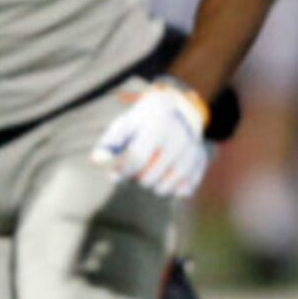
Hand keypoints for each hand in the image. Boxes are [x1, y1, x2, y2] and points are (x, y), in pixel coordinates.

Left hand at [92, 77, 210, 198]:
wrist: (176, 109)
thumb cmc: (143, 121)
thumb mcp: (125, 124)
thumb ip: (110, 141)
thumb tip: (96, 160)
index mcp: (159, 125)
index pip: (137, 158)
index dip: (123, 171)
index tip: (114, 175)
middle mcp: (180, 138)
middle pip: (151, 176)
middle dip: (138, 178)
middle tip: (135, 172)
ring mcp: (193, 150)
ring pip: (168, 186)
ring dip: (154, 187)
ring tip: (148, 176)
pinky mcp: (200, 160)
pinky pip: (186, 188)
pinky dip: (175, 189)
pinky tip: (166, 181)